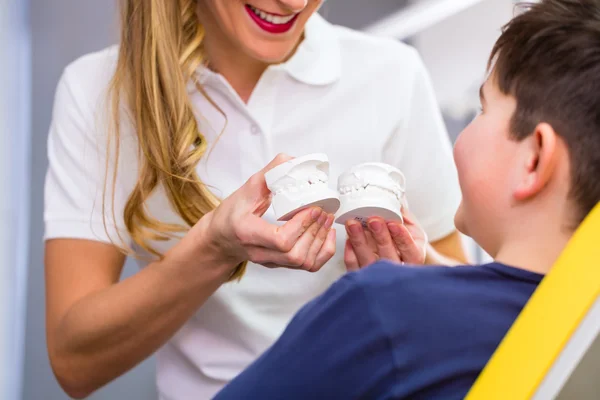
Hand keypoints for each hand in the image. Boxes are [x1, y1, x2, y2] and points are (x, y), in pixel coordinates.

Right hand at [193, 154, 336, 274]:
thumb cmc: (232, 214)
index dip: (301, 225)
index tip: (312, 207)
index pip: (280, 240)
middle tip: (324, 210)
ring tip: (326, 219)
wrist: (221, 239)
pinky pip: (308, 266)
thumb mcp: (246, 189)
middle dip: (315, 231)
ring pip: (304, 262)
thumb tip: (292, 160)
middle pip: (295, 254)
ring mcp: (271, 262)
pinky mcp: (280, 265)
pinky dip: (323, 251)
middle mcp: (260, 253)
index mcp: (247, 232)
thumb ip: (270, 174)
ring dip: (321, 240)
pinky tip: (326, 234)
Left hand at [343, 208, 426, 270]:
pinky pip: (353, 267)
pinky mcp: (362, 276)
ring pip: (368, 262)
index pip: (410, 251)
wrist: (395, 255)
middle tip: (373, 220)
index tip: (394, 224)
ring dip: (360, 242)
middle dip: (380, 237)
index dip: (402, 238)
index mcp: (414, 257)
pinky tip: (348, 238)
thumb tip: (396, 196)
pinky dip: (349, 252)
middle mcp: (397, 270)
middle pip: (388, 256)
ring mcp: (379, 276)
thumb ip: (404, 214)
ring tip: (353, 224)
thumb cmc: (403, 239)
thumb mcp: (410, 226)